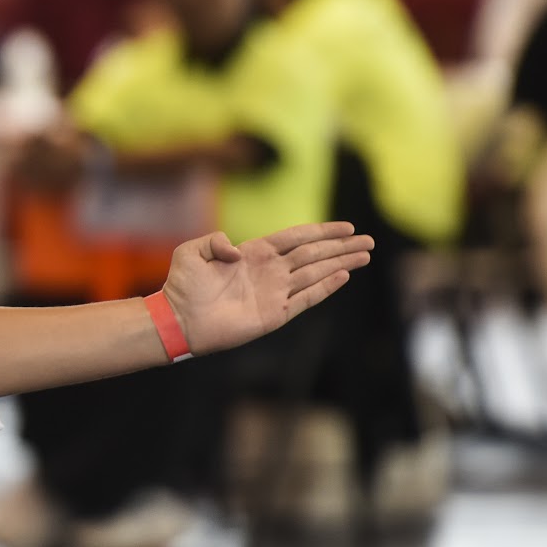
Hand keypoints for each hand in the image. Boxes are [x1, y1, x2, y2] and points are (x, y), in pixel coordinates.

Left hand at [160, 221, 372, 355]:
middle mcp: (269, 271)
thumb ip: (215, 240)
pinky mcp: (274, 314)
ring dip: (341, 264)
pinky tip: (343, 276)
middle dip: (341, 247)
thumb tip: (238, 249)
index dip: (322, 231)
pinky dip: (325, 287)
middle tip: (368, 241)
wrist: (178, 320)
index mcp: (255, 253)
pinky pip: (306, 298)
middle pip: (314, 254)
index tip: (347, 227)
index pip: (297, 238)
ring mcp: (274, 292)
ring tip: (364, 256)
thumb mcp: (191, 251)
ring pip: (316, 273)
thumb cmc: (182, 286)